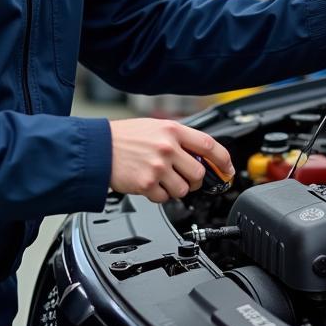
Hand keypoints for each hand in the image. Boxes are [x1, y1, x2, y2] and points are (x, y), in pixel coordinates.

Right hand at [109, 119, 234, 203]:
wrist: (97, 148)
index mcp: (172, 130)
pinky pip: (164, 198)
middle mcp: (167, 147)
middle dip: (195, 180)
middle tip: (185, 178)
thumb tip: (199, 155)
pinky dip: (159, 195)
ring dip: (176, 189)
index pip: (208, 145)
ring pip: (183, 189)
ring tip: (162, 179)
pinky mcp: (147, 184)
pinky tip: (149, 184)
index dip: (223, 160)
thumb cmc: (124, 137)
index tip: (228, 169)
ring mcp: (158, 166)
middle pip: (199, 172)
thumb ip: (177, 138)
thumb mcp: (155, 127)